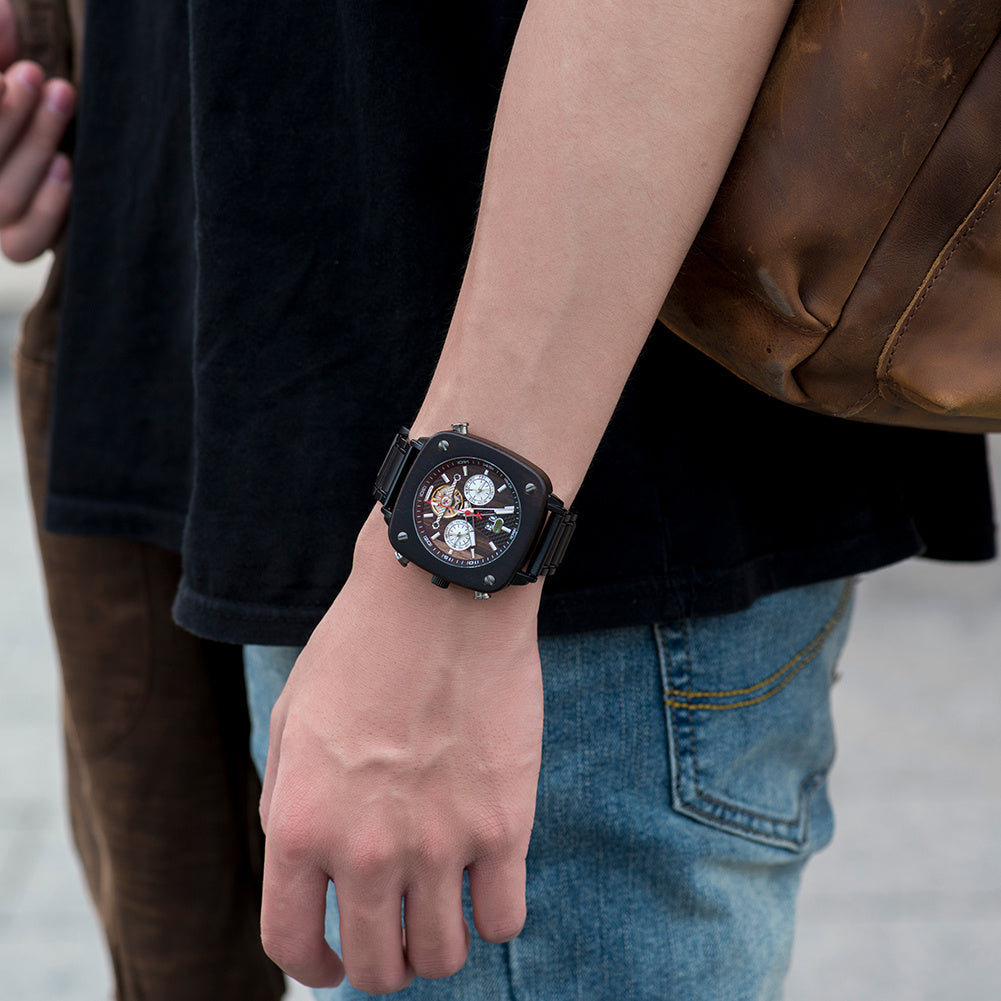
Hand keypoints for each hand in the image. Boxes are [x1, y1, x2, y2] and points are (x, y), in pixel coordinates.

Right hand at [0, 1, 74, 261]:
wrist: (46, 137)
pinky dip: (48, 209)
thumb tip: (2, 11)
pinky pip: (25, 243)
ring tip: (62, 99)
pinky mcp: (17, 242)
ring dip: (36, 147)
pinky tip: (67, 169)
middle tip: (37, 75)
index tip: (7, 73)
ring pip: (4, 198)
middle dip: (9, 116)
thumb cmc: (14, 101)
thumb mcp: (2, 72)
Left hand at [259, 511, 543, 992]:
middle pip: (377, 966)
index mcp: (301, 824)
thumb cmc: (361, 645)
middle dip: (381, 963)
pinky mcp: (506, 823)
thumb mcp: (292, 717)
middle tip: (395, 933)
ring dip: (436, 947)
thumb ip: (286, 801)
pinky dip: (493, 916)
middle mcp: (367, 848)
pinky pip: (505, 920)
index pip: (293, 945)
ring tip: (439, 910)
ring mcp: (441, 841)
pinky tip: (486, 882)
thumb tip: (301, 860)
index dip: (312, 968)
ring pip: (443, 956)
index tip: (332, 963)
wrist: (439, 593)